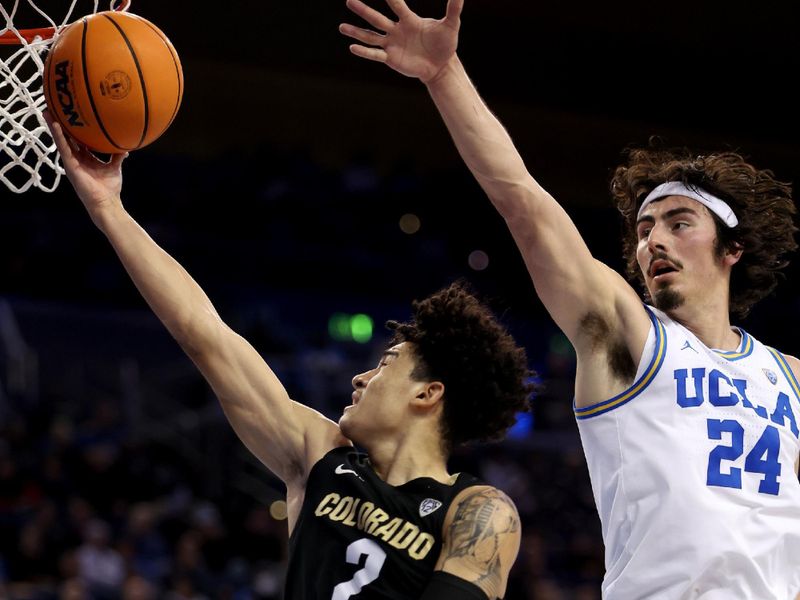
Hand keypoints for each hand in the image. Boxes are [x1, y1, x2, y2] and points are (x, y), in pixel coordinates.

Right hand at [44, 111, 127, 219]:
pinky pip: (64, 148)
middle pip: (66, 138)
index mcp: (86, 158)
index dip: (74, 129)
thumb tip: (126, 147)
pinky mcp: (69, 166)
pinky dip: (59, 136)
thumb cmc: (109, 188)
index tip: (71, 115)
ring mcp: (72, 162)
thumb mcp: (115, 167)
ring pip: (61, 141)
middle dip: (60, 124)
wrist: (106, 203)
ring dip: (54, 126)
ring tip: (47, 111)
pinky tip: (55, 125)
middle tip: (55, 108)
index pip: (77, 140)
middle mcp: (77, 158)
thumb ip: (117, 156)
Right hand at [339, 0, 462, 82]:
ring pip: (370, 36)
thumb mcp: (451, 25)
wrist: (441, 66)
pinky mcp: (391, 58)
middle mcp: (397, 30)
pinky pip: (375, 54)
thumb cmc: (445, 44)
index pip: (396, 4)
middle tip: (349, 0)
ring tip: (341, 27)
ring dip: (356, 32)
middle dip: (363, 10)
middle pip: (377, 18)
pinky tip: (352, 47)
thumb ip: (453, 8)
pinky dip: (364, 52)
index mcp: (409, 19)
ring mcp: (392, 44)